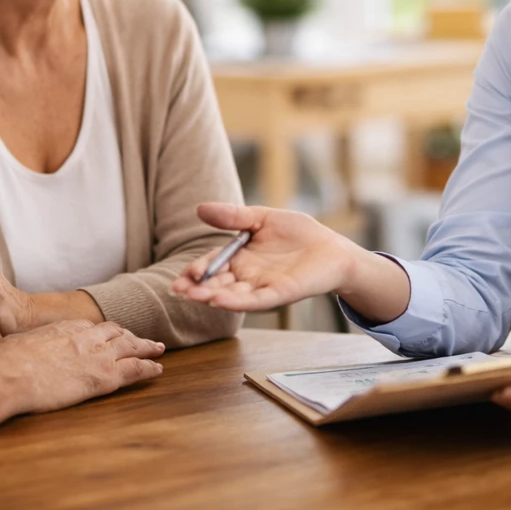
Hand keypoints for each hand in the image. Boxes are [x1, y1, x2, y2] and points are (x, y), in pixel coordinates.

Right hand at [2, 320, 164, 412]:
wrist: (8, 372)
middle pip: (115, 332)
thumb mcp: (16, 346)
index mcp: (64, 328)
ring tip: (157, 348)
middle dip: (129, 335)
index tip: (110, 335)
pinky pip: (134, 368)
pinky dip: (148, 367)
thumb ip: (24, 348)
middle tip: (141, 338)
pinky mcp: (103, 376)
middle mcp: (85, 337)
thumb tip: (8, 356)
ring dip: (146, 347)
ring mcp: (96, 355)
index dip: (104, 332)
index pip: (91, 328)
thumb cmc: (3, 363)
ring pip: (130, 346)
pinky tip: (158, 369)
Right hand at [171, 202, 369, 311]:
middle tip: (178, 289)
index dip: (197, 270)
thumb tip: (199, 208)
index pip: (212, 265)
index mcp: (240, 258)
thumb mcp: (262, 217)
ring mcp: (262, 286)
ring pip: (232, 294)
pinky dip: (236, 301)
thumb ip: (233, 215)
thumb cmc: (298, 232)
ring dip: (212, 296)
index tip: (181, 275)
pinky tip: (219, 300)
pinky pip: (255, 299)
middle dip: (197, 287)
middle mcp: (247, 276)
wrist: (331, 247)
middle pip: (217, 283)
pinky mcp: (279, 293)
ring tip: (193, 295)